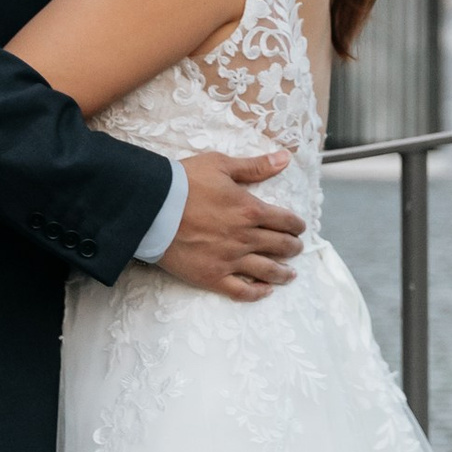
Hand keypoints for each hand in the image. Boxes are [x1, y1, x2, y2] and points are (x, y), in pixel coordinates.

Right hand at [159, 147, 305, 302]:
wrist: (152, 207)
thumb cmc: (184, 182)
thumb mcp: (221, 165)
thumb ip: (255, 166)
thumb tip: (285, 158)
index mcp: (250, 210)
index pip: (285, 221)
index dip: (296, 225)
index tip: (299, 227)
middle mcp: (245, 237)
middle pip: (280, 246)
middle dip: (293, 247)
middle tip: (296, 248)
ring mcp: (230, 260)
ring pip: (267, 271)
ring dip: (283, 273)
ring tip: (291, 275)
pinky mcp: (212, 276)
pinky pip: (242, 290)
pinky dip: (258, 293)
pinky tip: (266, 291)